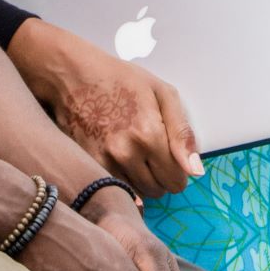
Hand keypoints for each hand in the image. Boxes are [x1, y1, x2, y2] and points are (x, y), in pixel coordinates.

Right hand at [8, 18, 203, 197]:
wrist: (74, 76)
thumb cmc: (121, 80)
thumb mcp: (163, 94)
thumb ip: (182, 134)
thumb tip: (195, 171)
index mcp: (149, 134)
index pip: (177, 181)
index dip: (178, 172)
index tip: (171, 159)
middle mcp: (126, 153)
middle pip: (157, 191)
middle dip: (160, 177)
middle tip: (152, 153)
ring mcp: (104, 161)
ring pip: (136, 194)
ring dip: (141, 181)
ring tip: (134, 154)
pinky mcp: (88, 165)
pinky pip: (114, 189)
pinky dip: (121, 182)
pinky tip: (118, 160)